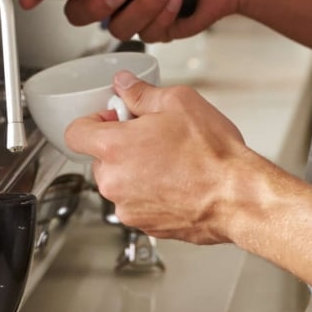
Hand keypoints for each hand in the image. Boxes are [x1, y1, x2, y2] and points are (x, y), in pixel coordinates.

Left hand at [64, 71, 264, 245]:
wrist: (237, 196)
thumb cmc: (211, 154)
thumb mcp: (177, 102)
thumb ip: (141, 92)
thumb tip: (124, 85)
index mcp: (113, 148)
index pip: (75, 132)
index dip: (95, 120)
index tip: (115, 117)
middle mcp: (114, 182)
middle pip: (100, 158)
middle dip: (122, 145)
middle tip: (154, 135)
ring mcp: (128, 208)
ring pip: (121, 181)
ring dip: (137, 170)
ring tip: (172, 159)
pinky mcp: (145, 226)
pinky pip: (138, 202)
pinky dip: (151, 192)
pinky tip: (178, 180)